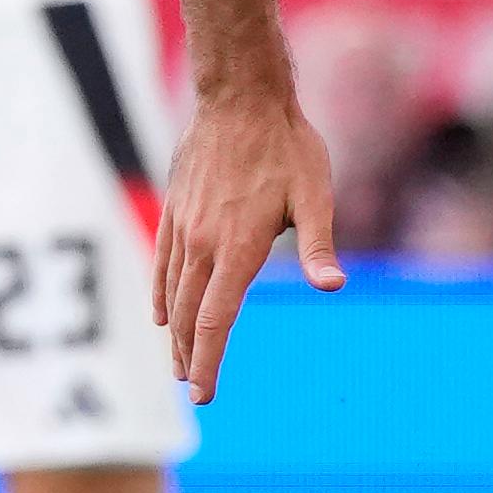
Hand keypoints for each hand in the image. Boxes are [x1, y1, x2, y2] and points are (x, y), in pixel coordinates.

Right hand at [152, 89, 344, 403]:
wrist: (240, 97)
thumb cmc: (287, 145)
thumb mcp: (314, 194)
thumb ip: (318, 246)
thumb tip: (333, 287)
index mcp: (239, 246)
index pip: (216, 320)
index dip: (209, 362)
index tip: (205, 395)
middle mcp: (204, 243)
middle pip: (189, 316)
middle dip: (190, 358)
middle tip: (194, 390)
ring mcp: (183, 227)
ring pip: (172, 294)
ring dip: (175, 334)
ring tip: (179, 364)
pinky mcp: (174, 209)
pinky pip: (160, 263)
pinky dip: (159, 295)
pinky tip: (160, 315)